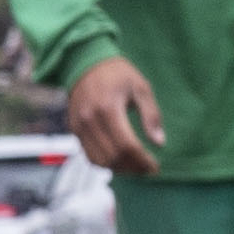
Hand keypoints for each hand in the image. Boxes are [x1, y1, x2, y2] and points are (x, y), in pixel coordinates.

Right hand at [67, 56, 165, 179]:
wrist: (85, 64)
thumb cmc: (117, 74)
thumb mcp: (141, 88)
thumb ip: (151, 115)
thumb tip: (159, 143)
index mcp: (108, 108)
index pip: (126, 145)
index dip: (142, 160)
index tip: (155, 166)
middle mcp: (89, 120)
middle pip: (112, 156)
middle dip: (133, 167)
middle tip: (148, 169)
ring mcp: (79, 127)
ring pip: (99, 160)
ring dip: (119, 169)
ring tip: (136, 167)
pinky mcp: (74, 130)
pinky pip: (89, 156)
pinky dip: (105, 163)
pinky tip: (120, 161)